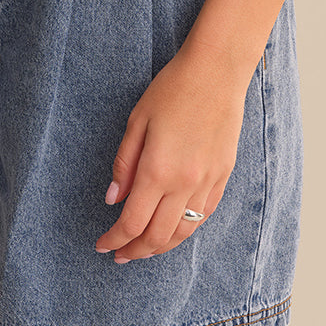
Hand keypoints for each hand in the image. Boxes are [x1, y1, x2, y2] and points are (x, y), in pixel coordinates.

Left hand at [94, 39, 249, 263]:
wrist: (216, 71)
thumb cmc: (173, 89)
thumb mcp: (138, 120)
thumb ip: (124, 163)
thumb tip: (112, 199)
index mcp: (158, 169)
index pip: (133, 222)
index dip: (115, 239)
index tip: (102, 245)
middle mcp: (185, 183)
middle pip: (157, 236)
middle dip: (135, 251)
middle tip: (120, 254)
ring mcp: (208, 182)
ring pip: (184, 232)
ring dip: (161, 246)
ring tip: (144, 248)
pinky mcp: (223, 175)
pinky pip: (204, 215)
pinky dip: (186, 229)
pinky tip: (174, 228)